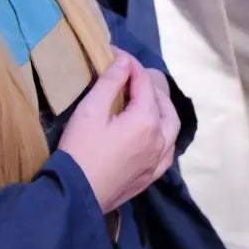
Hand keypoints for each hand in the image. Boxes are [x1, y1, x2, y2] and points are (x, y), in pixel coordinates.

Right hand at [59, 51, 180, 214]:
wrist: (76, 195)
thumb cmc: (80, 149)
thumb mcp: (90, 110)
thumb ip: (110, 83)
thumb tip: (124, 62)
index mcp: (146, 120)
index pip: (143, 84)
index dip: (130, 65)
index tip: (116, 54)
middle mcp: (159, 139)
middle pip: (163, 104)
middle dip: (149, 86)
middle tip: (129, 77)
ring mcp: (158, 160)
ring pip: (171, 128)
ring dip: (162, 110)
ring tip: (146, 102)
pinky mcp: (151, 176)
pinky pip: (167, 151)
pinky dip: (164, 136)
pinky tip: (154, 135)